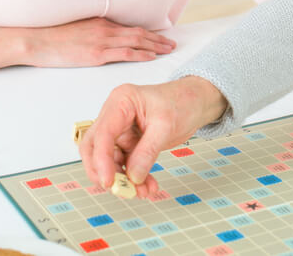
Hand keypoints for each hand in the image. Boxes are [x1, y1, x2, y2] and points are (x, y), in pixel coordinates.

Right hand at [0, 18, 175, 71]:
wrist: (35, 40)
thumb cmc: (51, 37)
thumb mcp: (76, 29)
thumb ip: (93, 33)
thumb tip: (104, 40)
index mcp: (100, 22)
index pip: (129, 27)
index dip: (147, 32)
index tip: (160, 36)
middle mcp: (104, 29)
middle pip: (138, 32)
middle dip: (157, 38)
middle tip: (172, 43)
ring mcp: (101, 41)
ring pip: (136, 41)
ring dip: (155, 45)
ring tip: (168, 49)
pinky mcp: (96, 54)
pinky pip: (125, 53)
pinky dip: (141, 53)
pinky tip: (151, 56)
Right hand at [79, 77, 228, 197]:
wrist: (196, 102)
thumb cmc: (182, 101)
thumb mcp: (166, 126)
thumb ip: (147, 151)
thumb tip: (133, 176)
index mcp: (120, 102)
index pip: (102, 134)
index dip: (101, 160)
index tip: (108, 182)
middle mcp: (115, 116)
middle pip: (95, 148)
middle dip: (105, 172)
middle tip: (121, 190)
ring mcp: (121, 131)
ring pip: (111, 161)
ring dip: (124, 179)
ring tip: (143, 191)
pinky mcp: (130, 143)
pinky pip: (126, 165)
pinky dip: (135, 178)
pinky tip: (147, 186)